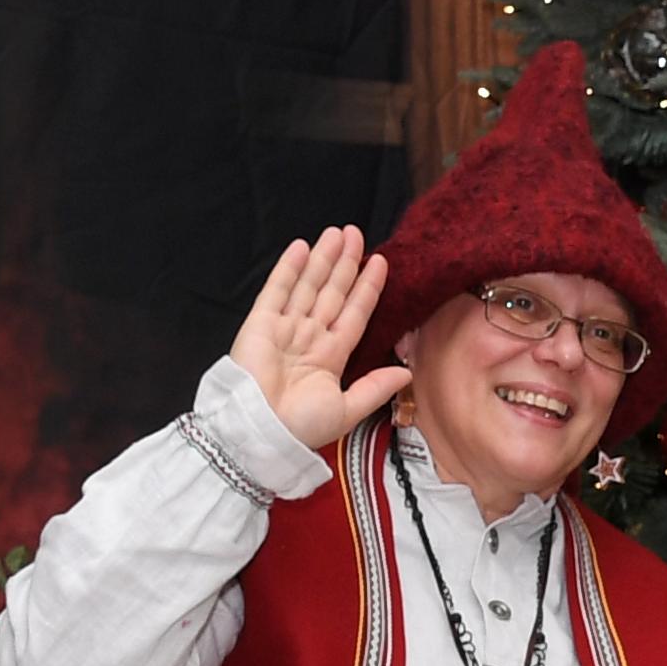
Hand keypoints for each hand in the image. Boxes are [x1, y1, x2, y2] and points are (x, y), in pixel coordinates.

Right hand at [233, 228, 409, 450]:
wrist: (260, 432)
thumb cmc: (300, 427)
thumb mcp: (347, 409)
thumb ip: (375, 388)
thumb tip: (406, 373)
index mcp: (330, 357)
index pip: (354, 314)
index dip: (367, 288)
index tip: (380, 264)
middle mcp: (309, 338)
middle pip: (332, 293)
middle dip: (345, 264)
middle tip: (357, 235)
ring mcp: (284, 328)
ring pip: (309, 286)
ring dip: (323, 259)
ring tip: (337, 233)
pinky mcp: (260, 323)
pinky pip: (277, 290)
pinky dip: (289, 269)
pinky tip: (302, 247)